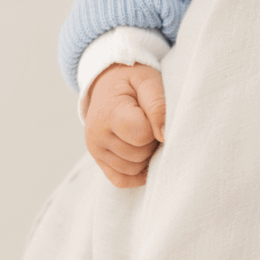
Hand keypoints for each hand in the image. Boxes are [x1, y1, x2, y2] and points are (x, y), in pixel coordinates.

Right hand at [84, 62, 165, 187]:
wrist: (106, 81)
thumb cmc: (131, 79)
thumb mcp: (147, 80)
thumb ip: (158, 105)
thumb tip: (165, 135)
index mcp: (108, 113)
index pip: (142, 135)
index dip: (155, 126)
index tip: (153, 112)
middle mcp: (96, 135)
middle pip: (139, 155)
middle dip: (151, 141)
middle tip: (149, 122)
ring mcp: (95, 150)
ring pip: (132, 170)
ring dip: (145, 156)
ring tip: (142, 133)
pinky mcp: (98, 160)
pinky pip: (121, 180)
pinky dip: (136, 173)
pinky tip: (142, 154)